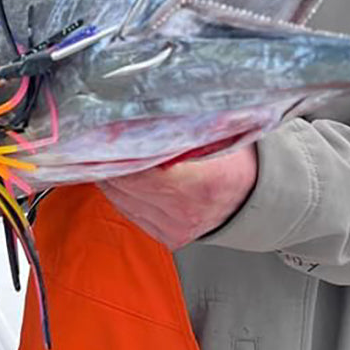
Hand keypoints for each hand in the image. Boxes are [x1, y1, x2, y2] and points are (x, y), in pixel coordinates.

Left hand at [98, 144, 257, 250]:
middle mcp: (186, 211)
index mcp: (201, 183)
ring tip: (104, 156)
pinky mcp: (169, 238)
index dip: (119, 152)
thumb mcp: (215, 137)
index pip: (141, 170)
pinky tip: (117, 177)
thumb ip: (181, 129)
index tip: (104, 134)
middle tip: (97, 140)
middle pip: (127, 185)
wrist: (252, 198)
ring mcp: (176, 228)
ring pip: (123, 200)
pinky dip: (120, 195)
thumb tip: (141, 111)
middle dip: (109, 162)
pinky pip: (131, 213)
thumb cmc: (233, 160)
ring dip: (110, 178)